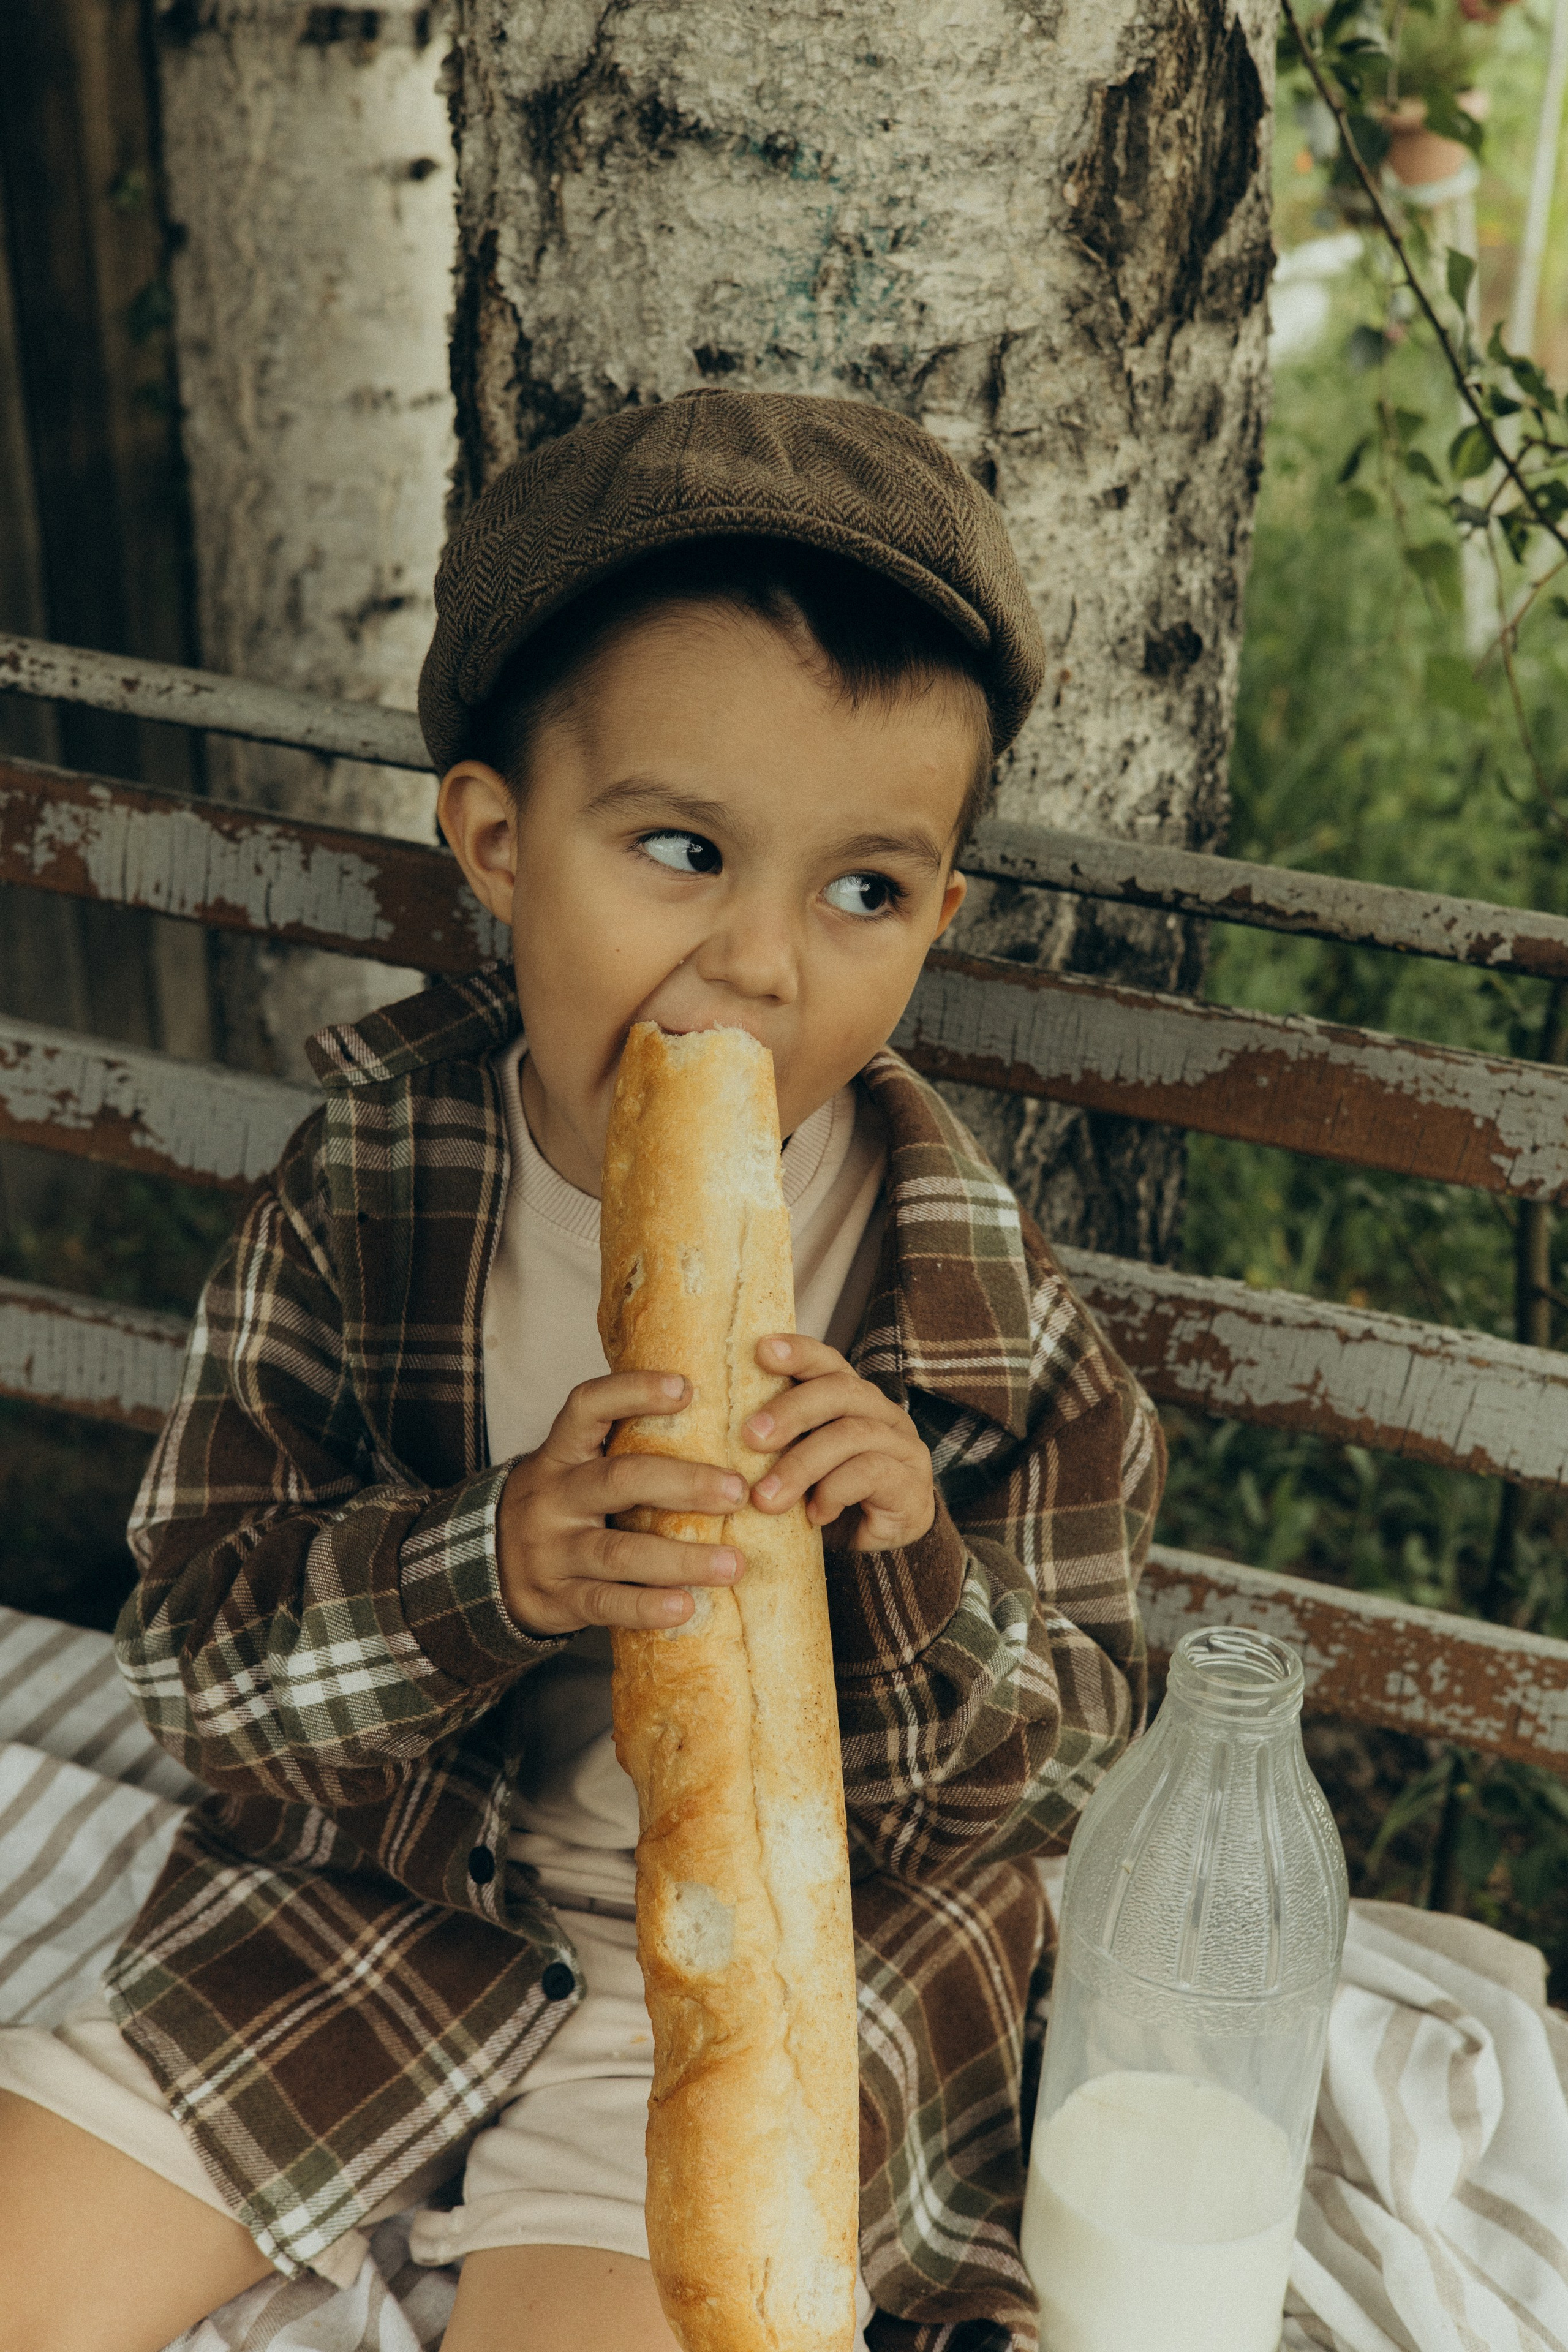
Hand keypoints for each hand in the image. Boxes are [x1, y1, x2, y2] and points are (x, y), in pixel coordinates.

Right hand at [497, 1372, 744, 1636]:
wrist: (488, 1565)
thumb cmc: (562, 1506)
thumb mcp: (575, 1467)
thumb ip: (622, 1447)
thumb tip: (715, 1419)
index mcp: (561, 1453)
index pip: (587, 1407)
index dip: (633, 1392)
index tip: (686, 1387)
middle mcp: (553, 1496)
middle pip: (619, 1480)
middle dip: (684, 1484)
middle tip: (738, 1492)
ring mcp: (552, 1550)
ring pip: (619, 1552)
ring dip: (681, 1559)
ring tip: (732, 1565)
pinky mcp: (558, 1598)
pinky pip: (605, 1602)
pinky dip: (647, 1606)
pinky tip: (687, 1607)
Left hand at [741, 1335, 935, 1551]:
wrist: (871, 1552)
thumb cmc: (822, 1501)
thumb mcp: (793, 1464)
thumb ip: (773, 1442)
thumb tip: (715, 1428)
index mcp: (850, 1399)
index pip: (828, 1362)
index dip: (798, 1352)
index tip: (761, 1350)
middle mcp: (882, 1413)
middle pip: (840, 1391)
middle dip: (791, 1410)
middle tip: (750, 1437)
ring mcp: (903, 1448)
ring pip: (851, 1435)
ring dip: (802, 1465)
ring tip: (766, 1498)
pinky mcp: (912, 1486)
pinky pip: (871, 1473)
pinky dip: (834, 1492)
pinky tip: (814, 1515)